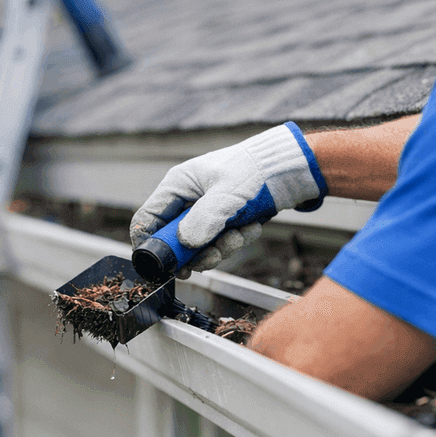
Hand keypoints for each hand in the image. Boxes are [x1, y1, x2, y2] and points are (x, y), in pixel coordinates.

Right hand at [130, 123, 326, 277]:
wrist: (288, 170)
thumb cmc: (255, 171)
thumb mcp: (226, 197)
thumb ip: (203, 221)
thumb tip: (186, 245)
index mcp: (178, 185)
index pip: (147, 219)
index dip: (149, 245)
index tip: (163, 266)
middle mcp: (187, 199)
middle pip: (174, 240)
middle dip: (196, 251)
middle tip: (213, 255)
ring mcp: (205, 211)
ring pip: (199, 246)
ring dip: (221, 247)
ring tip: (240, 234)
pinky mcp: (223, 221)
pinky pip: (220, 243)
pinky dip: (236, 240)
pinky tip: (251, 227)